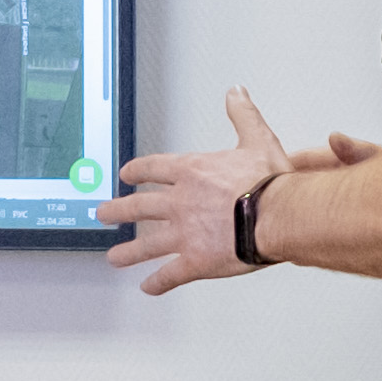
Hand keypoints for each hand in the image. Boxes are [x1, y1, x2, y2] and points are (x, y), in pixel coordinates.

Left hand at [99, 84, 297, 293]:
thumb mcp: (257, 138)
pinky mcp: (196, 260)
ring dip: (129, 252)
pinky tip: (148, 287)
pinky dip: (158, 282)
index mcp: (193, 173)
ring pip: (148, 244)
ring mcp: (186, 233)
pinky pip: (171, 274)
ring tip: (114, 258)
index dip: (138, 171)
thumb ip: (242, 115)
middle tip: (103, 214)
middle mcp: (181, 202)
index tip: (126, 174)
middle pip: (141, 206)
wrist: (277, 214)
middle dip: (119, 210)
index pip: (155, 168)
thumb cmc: (269, 182)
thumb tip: (236, 93)